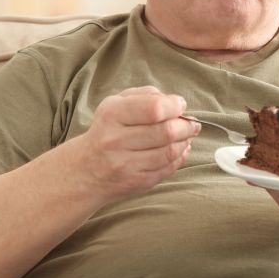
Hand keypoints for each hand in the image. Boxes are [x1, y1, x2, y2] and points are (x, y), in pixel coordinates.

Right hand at [73, 86, 199, 200]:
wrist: (86, 169)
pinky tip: (180, 150)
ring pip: (170, 152)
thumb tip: (175, 102)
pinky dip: (180, 157)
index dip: (175, 106)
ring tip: (187, 136)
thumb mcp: (116, 104)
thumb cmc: (107, 130)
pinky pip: (168, 169)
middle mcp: (116, 140)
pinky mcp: (136, 182)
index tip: (180, 106)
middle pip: (166, 131)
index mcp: (112, 114)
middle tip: (192, 123)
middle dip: (186, 126)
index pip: (154, 108)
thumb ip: (145, 95)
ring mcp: (126, 164)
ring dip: (185, 142)